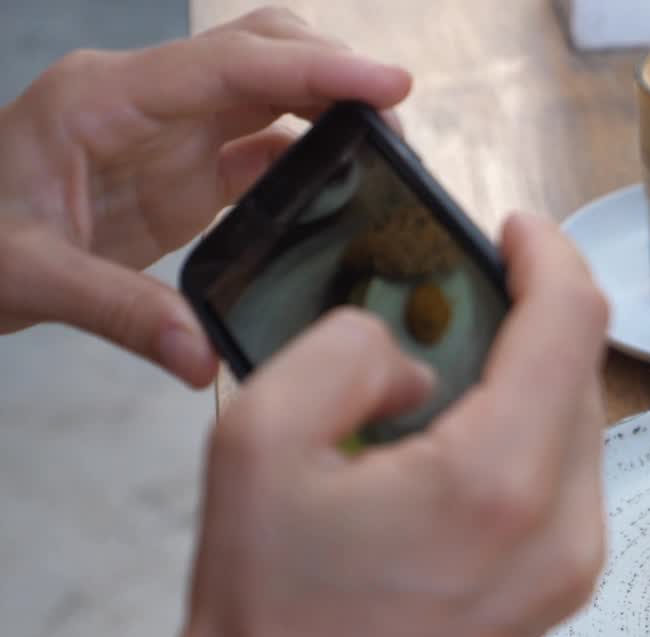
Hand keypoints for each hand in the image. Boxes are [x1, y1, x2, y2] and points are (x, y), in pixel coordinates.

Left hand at [0, 8, 411, 386]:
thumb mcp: (27, 277)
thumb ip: (118, 312)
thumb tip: (201, 356)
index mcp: (105, 98)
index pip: (230, 64)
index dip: (317, 68)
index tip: (389, 82)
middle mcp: (146, 99)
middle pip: (261, 51)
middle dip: (335, 71)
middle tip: (397, 121)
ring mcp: (169, 132)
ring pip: (271, 90)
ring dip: (332, 107)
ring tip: (388, 150)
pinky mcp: (185, 169)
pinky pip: (263, 145)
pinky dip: (312, 155)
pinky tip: (345, 184)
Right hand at [145, 214, 610, 636]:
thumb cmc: (268, 616)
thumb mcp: (258, 443)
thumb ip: (342, 352)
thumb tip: (407, 351)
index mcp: (497, 481)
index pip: (570, 322)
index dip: (550, 253)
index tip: (514, 229)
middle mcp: (562, 525)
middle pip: (582, 367)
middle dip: (532, 310)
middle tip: (465, 289)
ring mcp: (573, 563)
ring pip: (582, 417)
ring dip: (530, 371)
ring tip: (454, 362)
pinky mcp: (563, 585)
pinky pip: (570, 472)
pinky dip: (530, 427)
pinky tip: (464, 431)